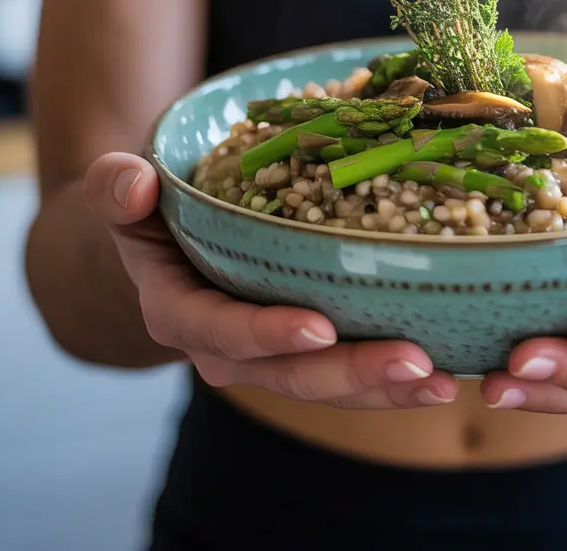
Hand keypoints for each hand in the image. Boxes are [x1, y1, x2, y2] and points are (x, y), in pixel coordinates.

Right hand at [83, 153, 457, 408]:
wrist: (171, 249)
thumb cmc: (154, 215)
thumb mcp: (128, 195)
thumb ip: (118, 189)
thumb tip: (132, 179)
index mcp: (181, 313)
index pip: (220, 331)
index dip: (265, 335)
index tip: (318, 326)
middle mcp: (229, 349)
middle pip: (291, 373)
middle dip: (352, 372)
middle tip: (415, 360)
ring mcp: (273, 357)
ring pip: (329, 384)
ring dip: (386, 386)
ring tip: (443, 378)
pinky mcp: (309, 352)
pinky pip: (350, 372)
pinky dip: (395, 378)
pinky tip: (448, 369)